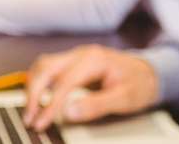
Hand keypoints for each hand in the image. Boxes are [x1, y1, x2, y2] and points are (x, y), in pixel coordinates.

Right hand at [22, 45, 159, 130]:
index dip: (50, 105)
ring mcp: (76, 56)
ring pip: (43, 66)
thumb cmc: (139, 83)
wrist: (148, 73)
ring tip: (31, 111)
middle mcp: (81, 54)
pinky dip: (39, 84)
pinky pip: (49, 69)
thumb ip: (97, 105)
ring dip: (33, 87)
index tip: (41, 123)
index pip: (64, 82)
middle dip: (33, 94)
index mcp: (94, 60)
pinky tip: (38, 100)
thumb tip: (69, 113)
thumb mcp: (124, 98)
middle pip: (46, 68)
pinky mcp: (73, 63)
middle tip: (29, 118)